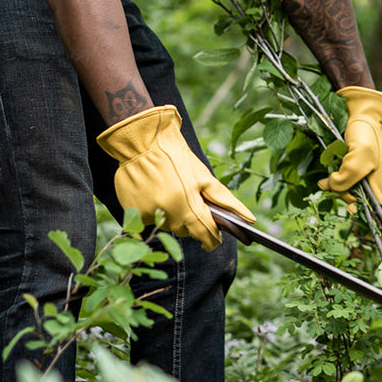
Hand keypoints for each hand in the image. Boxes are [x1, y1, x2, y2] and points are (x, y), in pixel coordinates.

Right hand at [97, 105, 254, 250]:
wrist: (145, 142)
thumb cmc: (178, 159)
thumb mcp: (205, 178)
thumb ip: (226, 202)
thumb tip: (250, 220)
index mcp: (189, 207)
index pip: (205, 235)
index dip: (212, 238)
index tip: (214, 239)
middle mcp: (168, 216)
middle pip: (185, 231)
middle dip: (191, 221)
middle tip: (188, 199)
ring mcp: (148, 215)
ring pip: (166, 225)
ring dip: (171, 215)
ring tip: (169, 191)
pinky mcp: (131, 211)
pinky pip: (148, 218)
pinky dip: (153, 210)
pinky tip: (154, 192)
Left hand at [319, 86, 381, 205]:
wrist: (358, 112)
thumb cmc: (365, 132)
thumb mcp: (359, 155)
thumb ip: (348, 176)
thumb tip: (330, 187)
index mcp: (379, 181)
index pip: (376, 208)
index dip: (364, 211)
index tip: (349, 203)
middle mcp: (370, 180)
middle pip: (356, 201)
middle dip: (342, 194)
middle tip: (332, 182)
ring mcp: (357, 174)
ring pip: (344, 192)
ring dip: (334, 187)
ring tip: (327, 179)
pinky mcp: (346, 168)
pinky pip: (337, 181)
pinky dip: (329, 180)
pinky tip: (325, 178)